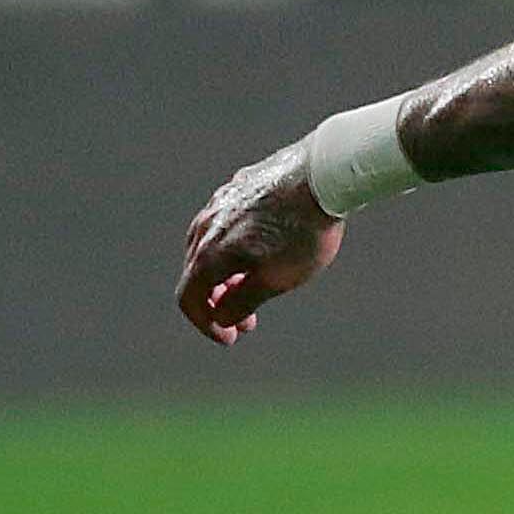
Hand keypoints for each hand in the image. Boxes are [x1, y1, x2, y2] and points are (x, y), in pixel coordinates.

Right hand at [177, 144, 343, 342]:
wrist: (324, 175)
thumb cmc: (304, 232)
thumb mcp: (278, 279)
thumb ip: (243, 302)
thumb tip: (223, 317)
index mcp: (209, 253)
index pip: (189, 298)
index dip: (206, 324)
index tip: (230, 338)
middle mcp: (205, 226)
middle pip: (197, 273)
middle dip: (218, 302)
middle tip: (246, 321)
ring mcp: (219, 202)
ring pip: (209, 246)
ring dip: (225, 275)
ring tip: (252, 287)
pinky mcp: (237, 187)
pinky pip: (225, 225)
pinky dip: (234, 248)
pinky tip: (260, 252)